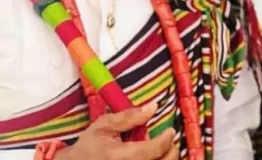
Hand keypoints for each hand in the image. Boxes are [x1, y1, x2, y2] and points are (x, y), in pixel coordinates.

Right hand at [55, 102, 178, 159]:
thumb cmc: (90, 145)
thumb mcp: (104, 125)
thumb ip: (129, 117)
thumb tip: (153, 107)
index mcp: (117, 156)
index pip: (151, 151)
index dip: (165, 140)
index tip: (169, 130)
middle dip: (170, 151)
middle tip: (167, 141)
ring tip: (161, 151)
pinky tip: (155, 158)